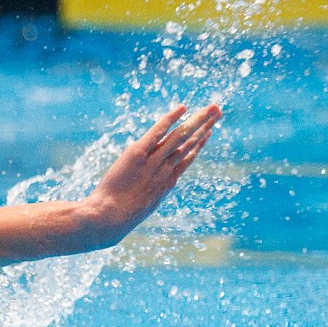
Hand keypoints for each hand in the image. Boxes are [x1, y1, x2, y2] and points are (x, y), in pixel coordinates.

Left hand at [80, 103, 220, 244]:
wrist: (109, 219)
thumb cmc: (116, 219)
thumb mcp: (136, 211)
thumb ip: (141, 200)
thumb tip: (139, 199)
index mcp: (166, 184)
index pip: (187, 159)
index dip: (198, 144)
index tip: (208, 133)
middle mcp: (165, 171)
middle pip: (189, 144)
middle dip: (205, 126)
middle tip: (219, 111)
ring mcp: (153, 162)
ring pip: (180, 137)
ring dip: (197, 120)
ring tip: (212, 107)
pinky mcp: (137, 154)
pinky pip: (157, 133)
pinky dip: (169, 119)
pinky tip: (183, 108)